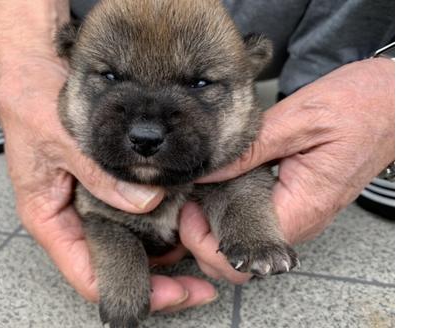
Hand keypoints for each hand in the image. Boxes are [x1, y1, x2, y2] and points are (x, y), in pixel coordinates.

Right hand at [0, 57, 215, 310]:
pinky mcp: (109, 183)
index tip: (173, 294)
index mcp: (51, 218)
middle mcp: (74, 217)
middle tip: (199, 285)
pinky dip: (161, 221)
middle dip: (158, 280)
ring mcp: (93, 201)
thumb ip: (97, 172)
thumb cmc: (30, 105)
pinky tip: (185, 221)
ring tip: (199, 255)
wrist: (31, 71)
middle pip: (116, 265)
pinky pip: (137, 212)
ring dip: (163, 254)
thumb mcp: (59, 139)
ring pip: (129, 242)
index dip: (134, 291)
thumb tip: (145, 202)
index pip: (90, 273)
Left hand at [180, 58, 393, 281]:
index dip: (209, 243)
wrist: (395, 101)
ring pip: (250, 240)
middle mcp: (303, 219)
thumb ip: (248, 150)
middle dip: (206, 240)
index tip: (189, 212)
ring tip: (198, 196)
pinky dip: (233, 213)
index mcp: (302, 207)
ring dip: (218, 227)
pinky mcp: (300, 200)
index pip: (246, 255)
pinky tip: (218, 190)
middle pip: (244, 258)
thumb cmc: (358, 105)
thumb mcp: (297, 120)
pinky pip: (261, 219)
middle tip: (187, 204)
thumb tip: (205, 172)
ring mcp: (302, 212)